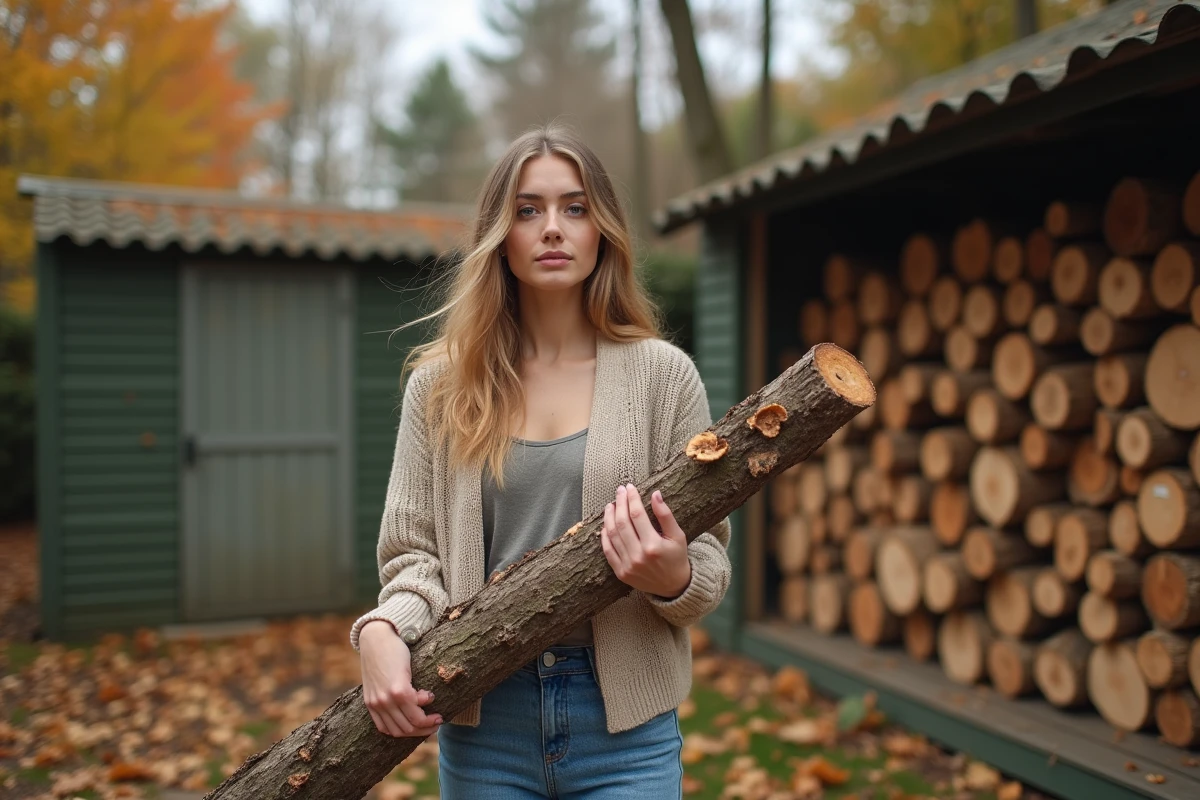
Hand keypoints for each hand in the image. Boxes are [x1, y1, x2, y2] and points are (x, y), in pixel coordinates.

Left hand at [359, 620, 442, 737]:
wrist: (376, 637)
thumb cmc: (381, 656)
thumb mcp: (379, 681)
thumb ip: (387, 696)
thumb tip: (407, 705)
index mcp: (372, 705)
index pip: (392, 731)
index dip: (410, 732)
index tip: (423, 728)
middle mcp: (378, 705)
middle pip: (404, 730)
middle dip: (423, 730)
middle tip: (436, 723)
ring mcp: (387, 698)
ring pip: (412, 722)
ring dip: (428, 723)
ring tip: (438, 716)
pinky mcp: (398, 688)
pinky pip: (416, 707)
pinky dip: (426, 705)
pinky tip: (430, 695)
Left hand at [601, 484, 691, 598]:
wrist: (674, 587)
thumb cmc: (677, 558)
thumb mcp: (678, 536)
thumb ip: (666, 515)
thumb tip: (655, 494)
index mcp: (653, 545)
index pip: (637, 515)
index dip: (632, 499)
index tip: (630, 488)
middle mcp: (638, 556)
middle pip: (622, 523)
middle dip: (620, 503)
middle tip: (619, 491)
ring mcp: (627, 565)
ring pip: (612, 535)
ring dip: (609, 517)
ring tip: (611, 505)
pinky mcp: (621, 573)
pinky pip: (608, 551)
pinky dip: (605, 536)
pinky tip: (606, 525)